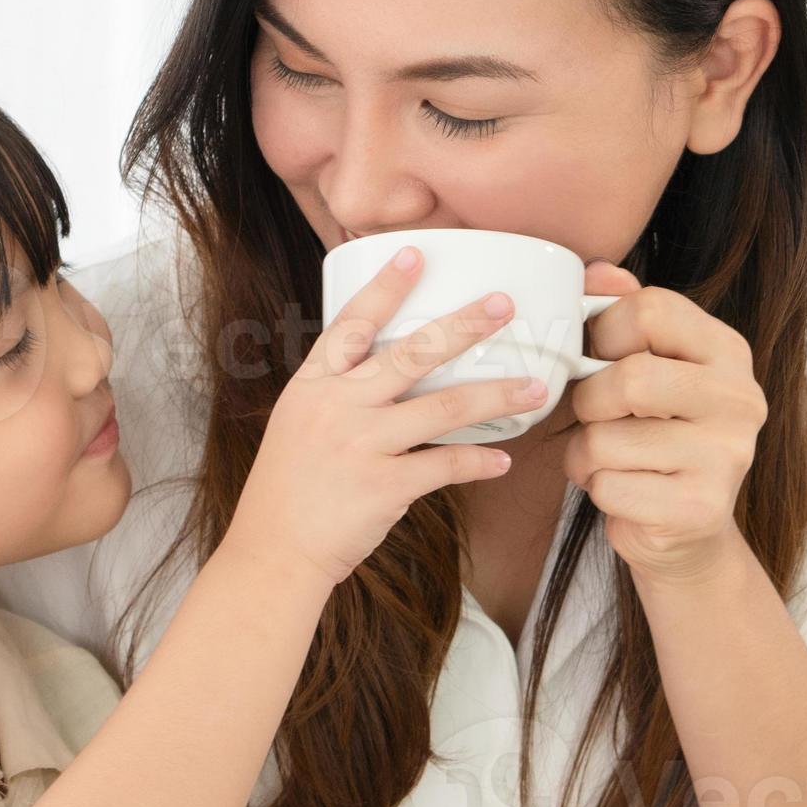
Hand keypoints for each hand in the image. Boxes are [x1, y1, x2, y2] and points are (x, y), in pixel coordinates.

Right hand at [224, 248, 549, 588]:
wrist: (273, 552)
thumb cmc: (288, 491)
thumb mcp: (299, 424)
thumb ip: (338, 393)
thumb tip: (387, 368)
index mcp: (313, 386)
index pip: (351, 325)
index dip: (385, 288)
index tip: (415, 254)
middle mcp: (337, 407)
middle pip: (409, 354)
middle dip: (462, 326)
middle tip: (503, 305)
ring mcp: (361, 445)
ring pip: (441, 408)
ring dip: (494, 395)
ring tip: (533, 388)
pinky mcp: (384, 486)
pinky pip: (445, 466)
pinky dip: (478, 462)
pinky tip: (503, 460)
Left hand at [559, 264, 765, 583]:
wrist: (686, 531)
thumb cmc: (656, 438)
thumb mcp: (649, 367)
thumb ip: (624, 315)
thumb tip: (593, 273)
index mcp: (727, 351)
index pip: (651, 309)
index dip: (603, 331)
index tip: (599, 357)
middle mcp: (740, 399)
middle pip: (630, 377)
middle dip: (589, 402)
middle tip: (594, 417)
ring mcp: (727, 456)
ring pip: (608, 439)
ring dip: (585, 454)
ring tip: (608, 461)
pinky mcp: (701, 508)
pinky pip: (609, 487)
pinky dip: (597, 491)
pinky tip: (624, 492)